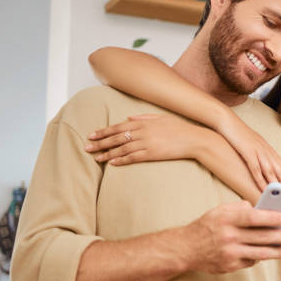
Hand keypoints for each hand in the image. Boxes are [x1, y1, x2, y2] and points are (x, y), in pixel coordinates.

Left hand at [85, 113, 201, 164]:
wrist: (194, 139)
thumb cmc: (180, 128)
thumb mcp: (161, 117)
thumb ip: (143, 116)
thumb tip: (128, 117)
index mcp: (143, 122)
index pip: (118, 126)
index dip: (103, 131)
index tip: (92, 134)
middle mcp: (142, 131)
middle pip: (116, 137)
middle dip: (100, 142)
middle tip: (86, 147)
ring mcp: (147, 143)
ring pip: (122, 149)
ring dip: (107, 154)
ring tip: (96, 158)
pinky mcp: (152, 154)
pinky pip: (133, 158)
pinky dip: (121, 160)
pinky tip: (112, 163)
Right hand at [183, 201, 280, 273]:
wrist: (186, 249)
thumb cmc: (206, 227)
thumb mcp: (219, 211)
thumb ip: (238, 208)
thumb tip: (259, 208)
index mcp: (226, 219)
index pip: (253, 218)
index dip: (271, 218)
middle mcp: (228, 236)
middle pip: (261, 237)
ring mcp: (229, 253)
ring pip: (260, 253)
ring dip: (277, 251)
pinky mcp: (230, 266)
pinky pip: (250, 261)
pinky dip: (259, 257)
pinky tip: (267, 253)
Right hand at [218, 114, 280, 190]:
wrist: (227, 121)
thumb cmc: (239, 134)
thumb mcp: (253, 145)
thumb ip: (260, 155)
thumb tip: (264, 168)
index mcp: (268, 149)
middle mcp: (266, 150)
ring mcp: (258, 151)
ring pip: (271, 169)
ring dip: (278, 183)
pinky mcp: (247, 151)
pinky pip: (255, 168)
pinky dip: (260, 179)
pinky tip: (263, 189)